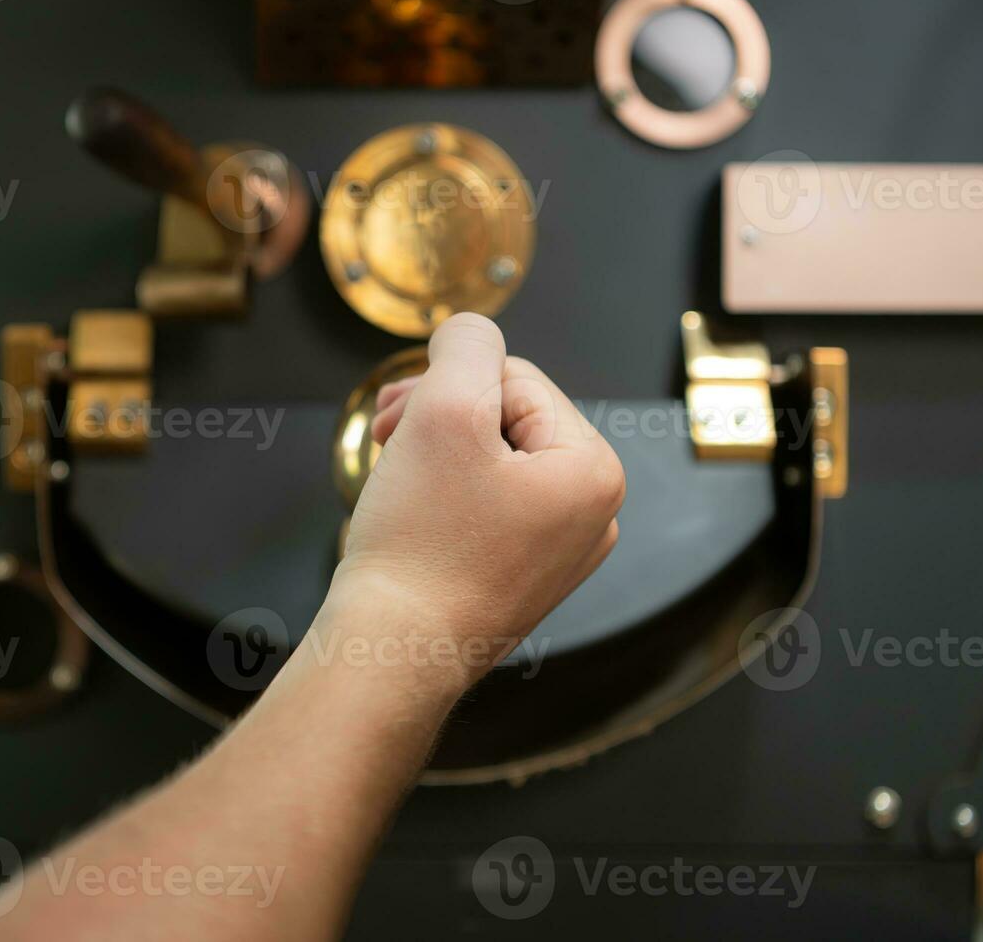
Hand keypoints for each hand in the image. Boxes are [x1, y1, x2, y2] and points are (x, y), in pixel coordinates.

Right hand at [324, 313, 624, 690]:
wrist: (391, 650)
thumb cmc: (421, 546)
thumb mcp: (443, 410)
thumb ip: (466, 345)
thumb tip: (469, 332)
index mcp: (595, 471)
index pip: (515, 380)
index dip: (446, 389)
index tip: (397, 421)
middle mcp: (593, 516)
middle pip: (507, 421)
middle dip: (440, 419)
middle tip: (387, 440)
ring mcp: (559, 554)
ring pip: (492, 463)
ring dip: (437, 454)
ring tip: (395, 478)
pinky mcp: (522, 579)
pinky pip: (487, 508)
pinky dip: (443, 497)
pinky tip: (411, 515)